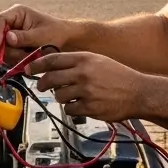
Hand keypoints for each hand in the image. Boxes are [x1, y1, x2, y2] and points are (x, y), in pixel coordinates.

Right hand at [0, 4, 76, 66]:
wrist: (66, 41)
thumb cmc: (56, 33)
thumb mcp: (41, 36)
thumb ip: (24, 37)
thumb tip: (7, 38)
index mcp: (18, 13)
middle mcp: (12, 23)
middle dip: (7, 49)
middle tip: (21, 56)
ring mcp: (12, 35)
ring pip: (2, 48)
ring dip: (14, 56)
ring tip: (30, 57)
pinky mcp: (14, 46)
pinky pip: (8, 55)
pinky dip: (16, 60)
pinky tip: (28, 59)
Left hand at [30, 51, 146, 122]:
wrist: (138, 92)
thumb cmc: (118, 76)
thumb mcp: (97, 60)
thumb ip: (76, 62)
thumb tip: (52, 66)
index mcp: (84, 59)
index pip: (53, 60)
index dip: (37, 65)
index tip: (29, 69)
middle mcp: (83, 73)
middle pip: (51, 79)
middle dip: (42, 83)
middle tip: (41, 86)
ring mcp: (86, 91)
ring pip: (58, 96)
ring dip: (61, 97)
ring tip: (72, 95)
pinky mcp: (89, 107)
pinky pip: (69, 109)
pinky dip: (72, 108)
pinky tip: (81, 104)